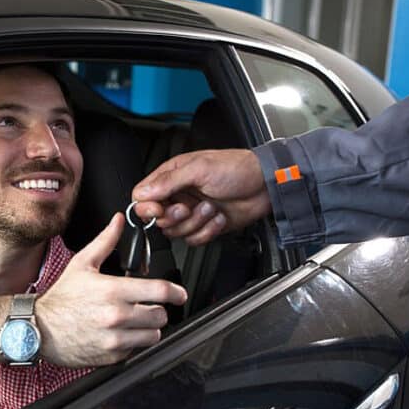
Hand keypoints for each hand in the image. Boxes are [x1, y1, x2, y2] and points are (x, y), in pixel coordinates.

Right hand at [36, 213, 186, 366]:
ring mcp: (115, 338)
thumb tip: (118, 221)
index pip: (159, 291)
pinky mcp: (112, 356)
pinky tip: (120, 334)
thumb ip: (105, 241)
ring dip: (149, 328)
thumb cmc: (61, 298)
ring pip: (153, 335)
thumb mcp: (82, 264)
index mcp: (113, 290)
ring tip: (135, 322)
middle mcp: (116, 316)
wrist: (39, 329)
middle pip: (161, 315)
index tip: (179, 294)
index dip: (176, 292)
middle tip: (148, 307)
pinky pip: (137, 350)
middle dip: (158, 310)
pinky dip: (133, 343)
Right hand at [131, 149, 270, 245]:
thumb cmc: (237, 168)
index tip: (156, 209)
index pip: (143, 196)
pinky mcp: (205, 226)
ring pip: (176, 232)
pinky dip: (207, 232)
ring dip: (195, 223)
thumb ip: (168, 181)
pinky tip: (218, 217)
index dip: (146, 207)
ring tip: (210, 207)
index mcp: (172, 176)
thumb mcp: (199, 168)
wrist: (265, 185)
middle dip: (174, 217)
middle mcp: (179, 195)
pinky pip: (194, 240)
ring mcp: (192, 212)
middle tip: (187, 207)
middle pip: (157, 218)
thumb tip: (143, 192)